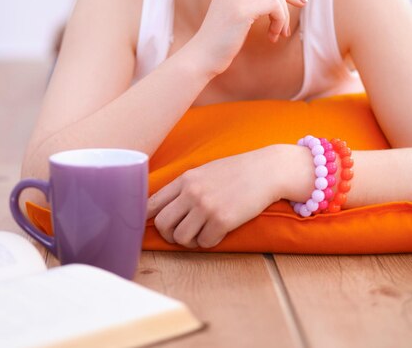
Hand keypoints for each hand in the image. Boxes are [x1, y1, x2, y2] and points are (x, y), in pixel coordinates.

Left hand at [146, 147, 283, 248]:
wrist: (265, 171)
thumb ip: (185, 187)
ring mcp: (206, 206)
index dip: (148, 218)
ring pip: (181, 238)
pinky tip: (219, 230)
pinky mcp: (222, 220)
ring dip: (191, 241)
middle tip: (182, 235)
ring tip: (202, 233)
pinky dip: (210, 241)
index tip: (153, 225)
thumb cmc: (236, 172)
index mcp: (185, 179)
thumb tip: (164, 207)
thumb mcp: (205, 172)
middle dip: (169, 235)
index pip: (152, 203)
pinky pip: (204, 242)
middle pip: (162, 224)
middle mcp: (192, 192)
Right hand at [190, 0, 306, 75]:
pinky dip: (280, 21)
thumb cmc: (222, 41)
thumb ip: (254, 0)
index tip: (301, 2)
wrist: (203, 57)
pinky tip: (272, 36)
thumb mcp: (238, 14)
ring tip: (276, 35)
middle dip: (285, 7)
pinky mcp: (241, 7)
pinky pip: (275, 6)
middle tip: (285, 31)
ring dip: (282, 18)